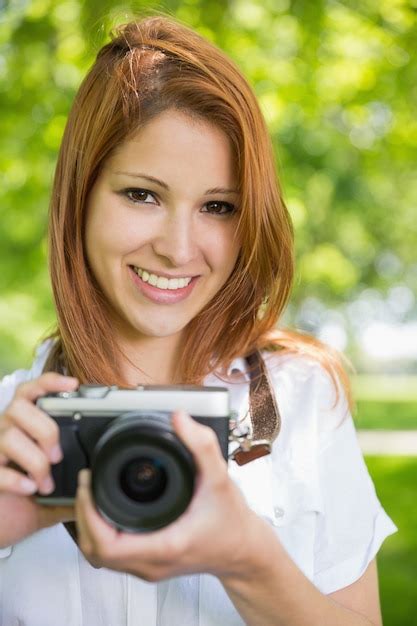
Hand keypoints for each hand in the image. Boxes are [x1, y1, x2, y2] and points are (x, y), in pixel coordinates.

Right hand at [0, 372, 78, 546]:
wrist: (2, 524)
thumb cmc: (27, 498)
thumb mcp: (57, 484)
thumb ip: (76, 477)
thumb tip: (101, 477)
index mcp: (22, 424)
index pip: (29, 391)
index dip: (49, 382)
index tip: (72, 384)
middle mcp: (4, 430)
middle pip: (19, 408)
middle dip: (45, 430)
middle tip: (58, 456)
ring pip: (9, 437)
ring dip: (35, 461)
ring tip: (45, 482)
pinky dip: (17, 479)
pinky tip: (29, 488)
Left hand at [75, 410, 262, 581]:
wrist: (244, 549)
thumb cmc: (232, 521)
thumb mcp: (220, 478)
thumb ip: (202, 446)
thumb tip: (179, 419)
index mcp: (165, 545)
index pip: (107, 545)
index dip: (88, 514)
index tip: (88, 485)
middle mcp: (153, 562)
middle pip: (96, 552)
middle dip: (82, 517)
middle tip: (86, 485)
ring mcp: (149, 567)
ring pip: (101, 557)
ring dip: (89, 527)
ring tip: (90, 495)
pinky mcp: (150, 564)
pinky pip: (114, 555)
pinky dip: (102, 534)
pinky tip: (105, 510)